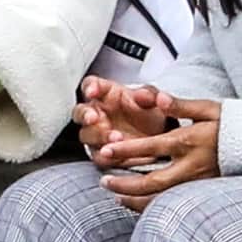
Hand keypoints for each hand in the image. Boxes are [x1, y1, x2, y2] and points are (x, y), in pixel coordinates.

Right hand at [74, 73, 188, 147]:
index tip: (92, 91)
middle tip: (93, 118)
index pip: (91, 85)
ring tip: (117, 137)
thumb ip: (148, 95)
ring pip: (87, 135)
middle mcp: (97, 113)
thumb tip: (141, 95)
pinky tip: (121, 155)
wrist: (160, 137)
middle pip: (81, 112)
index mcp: (106, 94)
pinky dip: (109, 156)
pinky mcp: (102, 153)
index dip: (89, 87)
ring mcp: (97, 134)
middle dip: (86, 115)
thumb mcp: (154, 100)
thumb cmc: (150, 113)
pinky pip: (99, 156)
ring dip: (99, 136)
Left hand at [88, 92, 225, 204]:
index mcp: (189, 141)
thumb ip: (181, 105)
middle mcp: (190, 166)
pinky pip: (172, 204)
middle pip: (151, 182)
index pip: (151, 147)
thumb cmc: (233, 124)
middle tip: (104, 181)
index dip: (126, 150)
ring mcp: (197, 182)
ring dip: (135, 199)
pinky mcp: (202, 192)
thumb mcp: (208, 108)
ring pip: (160, 199)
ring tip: (115, 196)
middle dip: (125, 184)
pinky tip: (138, 204)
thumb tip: (158, 97)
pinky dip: (152, 206)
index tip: (106, 151)